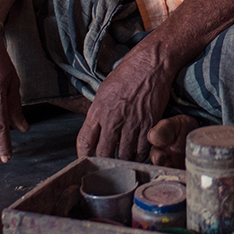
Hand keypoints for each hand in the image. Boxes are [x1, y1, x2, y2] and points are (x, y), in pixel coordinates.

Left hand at [77, 37, 177, 160]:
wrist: (149, 65)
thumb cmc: (126, 75)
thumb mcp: (103, 92)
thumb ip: (98, 113)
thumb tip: (95, 131)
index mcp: (98, 110)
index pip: (84, 140)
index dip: (83, 155)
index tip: (86, 160)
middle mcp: (113, 119)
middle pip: (103, 152)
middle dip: (103, 163)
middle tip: (106, 167)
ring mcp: (132, 123)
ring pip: (124, 155)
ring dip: (122, 162)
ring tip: (123, 164)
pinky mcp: (148, 124)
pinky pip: (142, 149)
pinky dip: (140, 156)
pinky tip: (138, 155)